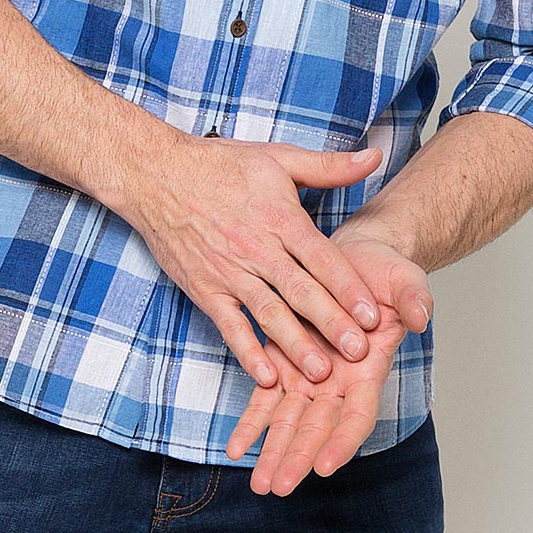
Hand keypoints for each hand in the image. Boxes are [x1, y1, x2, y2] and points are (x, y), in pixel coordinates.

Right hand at [124, 133, 389, 390]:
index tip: (373, 315)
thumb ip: (329, 166)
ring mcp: (229, 273)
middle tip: (358, 352)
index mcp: (280, 219)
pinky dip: (247, 351)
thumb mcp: (279, 158)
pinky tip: (267, 376)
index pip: (322, 259)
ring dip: (295, 345)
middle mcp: (257, 249)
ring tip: (320, 373)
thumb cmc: (220, 165)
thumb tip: (375, 157)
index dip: (349, 288)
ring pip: (269, 314)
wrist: (157, 175)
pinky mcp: (205, 289)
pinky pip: (230, 326)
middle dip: (331, 325)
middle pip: (301, 292)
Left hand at [224, 226, 433, 493]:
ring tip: (258, 485)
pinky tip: (234, 450)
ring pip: (288, 422)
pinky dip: (250, 424)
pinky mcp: (281, 363)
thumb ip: (415, 299)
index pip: (358, 415)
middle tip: (278, 486)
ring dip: (272, 453)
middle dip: (297, 458)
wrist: (353, 258)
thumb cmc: (383, 273)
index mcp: (368, 369)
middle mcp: (338, 382)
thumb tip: (419, 316)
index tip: (326, 465)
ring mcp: (308, 376)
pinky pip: (263, 399)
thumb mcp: (406, 279)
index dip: (342, 441)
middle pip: (317, 428)